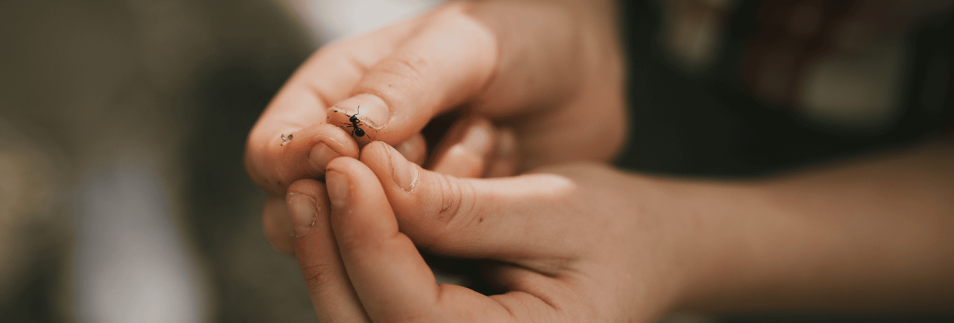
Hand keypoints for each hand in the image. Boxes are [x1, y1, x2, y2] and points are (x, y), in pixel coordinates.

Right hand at [246, 0, 626, 252]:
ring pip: (368, 245)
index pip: (274, 153)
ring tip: (486, 136)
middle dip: (370, 195)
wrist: (582, 71)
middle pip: (306, 214)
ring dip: (427, 207)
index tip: (357, 152)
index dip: (302, 165)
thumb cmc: (515, 35)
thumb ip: (406, 82)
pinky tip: (505, 160)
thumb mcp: (462, 44)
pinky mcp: (439, 233)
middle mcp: (354, 155)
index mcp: (333, 96)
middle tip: (434, 150)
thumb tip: (346, 128)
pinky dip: (466, 225)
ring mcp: (395, 199)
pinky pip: (429, 258)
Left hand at [283, 142, 691, 321]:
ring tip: (314, 186)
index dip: (369, 239)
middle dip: (333, 250)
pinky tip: (340, 206)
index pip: (412, 313)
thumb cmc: (613, 230)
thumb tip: (372, 175)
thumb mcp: (554, 207)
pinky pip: (374, 307)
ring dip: (332, 254)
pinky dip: (352, 259)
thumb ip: (461, 206)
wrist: (641, 253)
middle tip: (312, 175)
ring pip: (362, 319)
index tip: (346, 166)